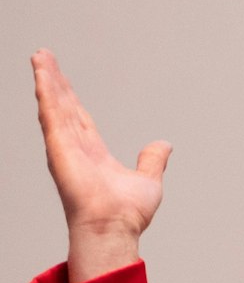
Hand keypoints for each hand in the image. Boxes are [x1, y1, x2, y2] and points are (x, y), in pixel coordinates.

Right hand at [32, 49, 170, 282]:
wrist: (114, 226)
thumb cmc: (127, 214)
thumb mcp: (147, 180)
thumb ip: (152, 161)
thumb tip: (164, 146)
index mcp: (93, 155)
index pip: (80, 119)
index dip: (71, 99)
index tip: (64, 81)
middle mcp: (76, 148)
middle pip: (63, 106)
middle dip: (54, 82)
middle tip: (45, 58)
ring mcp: (65, 146)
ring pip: (54, 105)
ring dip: (47, 79)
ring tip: (40, 56)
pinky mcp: (59, 146)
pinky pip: (51, 113)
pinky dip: (46, 92)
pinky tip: (42, 73)